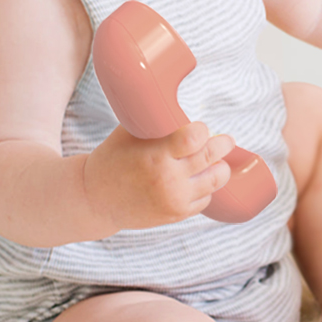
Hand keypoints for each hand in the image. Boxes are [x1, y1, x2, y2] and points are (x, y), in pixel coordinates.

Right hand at [84, 122, 234, 230]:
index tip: (202, 128)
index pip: (195, 138)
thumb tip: (183, 107)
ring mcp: (175, 200)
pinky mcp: (178, 214)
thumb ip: (156, 123)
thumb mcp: (128, 134)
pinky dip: (206, 188)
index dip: (203, 130)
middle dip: (224, 145)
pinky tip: (198, 180)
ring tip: (218, 162)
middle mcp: (168, 179)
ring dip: (220, 168)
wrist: (95, 198)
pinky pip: (206, 199)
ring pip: (216, 180)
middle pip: (211, 157)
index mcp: (155, 155)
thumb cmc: (113, 159)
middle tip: (227, 141)